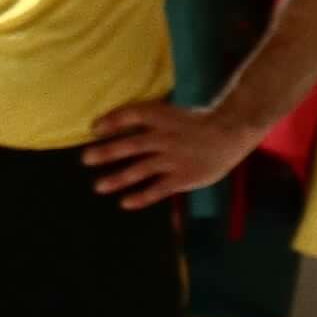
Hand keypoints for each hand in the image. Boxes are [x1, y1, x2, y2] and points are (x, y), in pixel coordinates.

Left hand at [83, 98, 250, 208]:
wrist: (230, 133)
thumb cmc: (200, 123)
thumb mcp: (174, 114)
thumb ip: (153, 120)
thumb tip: (124, 125)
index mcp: (162, 116)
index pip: (130, 115)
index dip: (111, 122)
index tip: (93, 129)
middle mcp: (164, 137)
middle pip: (130, 145)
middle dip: (106, 152)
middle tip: (86, 158)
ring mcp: (172, 158)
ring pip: (139, 169)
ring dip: (117, 178)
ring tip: (98, 186)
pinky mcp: (182, 177)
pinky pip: (157, 189)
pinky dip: (141, 196)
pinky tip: (125, 203)